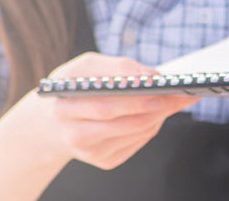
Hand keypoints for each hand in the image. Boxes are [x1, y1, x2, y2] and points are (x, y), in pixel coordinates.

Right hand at [25, 52, 198, 169]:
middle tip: (180, 93)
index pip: (104, 102)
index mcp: (64, 106)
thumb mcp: (82, 68)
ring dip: (158, 115)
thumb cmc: (71, 89)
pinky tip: (157, 114)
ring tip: (176, 99)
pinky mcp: (103, 161)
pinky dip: (150, 126)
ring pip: (133, 132)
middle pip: (122, 119)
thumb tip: (151, 75)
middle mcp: (74, 133)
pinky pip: (135, 143)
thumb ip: (115, 67)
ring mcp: (89, 152)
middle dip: (154, 104)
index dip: (134, 93)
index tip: (159, 81)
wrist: (48, 125)